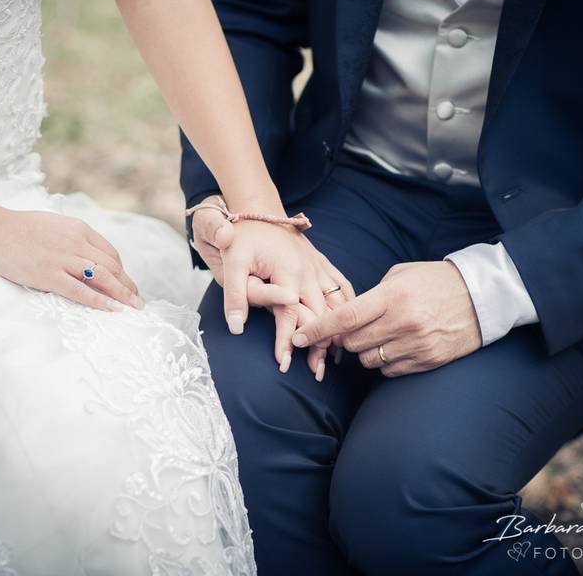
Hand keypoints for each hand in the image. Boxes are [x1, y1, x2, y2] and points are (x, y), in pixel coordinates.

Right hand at [0, 208, 143, 311]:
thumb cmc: (17, 227)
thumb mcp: (53, 224)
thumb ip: (71, 238)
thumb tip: (85, 255)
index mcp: (78, 229)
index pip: (110, 253)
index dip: (122, 271)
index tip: (126, 283)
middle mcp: (76, 243)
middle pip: (112, 266)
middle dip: (128, 285)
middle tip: (138, 301)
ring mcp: (63, 259)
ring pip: (103, 278)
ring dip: (122, 295)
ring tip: (134, 307)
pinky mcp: (48, 275)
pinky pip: (80, 291)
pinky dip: (100, 301)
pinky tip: (112, 310)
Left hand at [191, 195, 354, 374]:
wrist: (257, 207)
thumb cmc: (241, 236)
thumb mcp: (231, 261)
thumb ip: (235, 295)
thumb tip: (236, 327)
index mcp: (288, 271)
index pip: (290, 314)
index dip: (286, 341)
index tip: (283, 365)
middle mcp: (309, 270)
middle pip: (321, 314)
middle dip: (319, 346)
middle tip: (316, 375)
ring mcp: (318, 267)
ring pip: (337, 304)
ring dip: (338, 331)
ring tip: (334, 359)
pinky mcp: (322, 263)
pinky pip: (343, 287)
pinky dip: (349, 309)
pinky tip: (350, 326)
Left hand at [291, 261, 481, 376]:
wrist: (481, 297)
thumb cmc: (435, 281)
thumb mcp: (401, 276)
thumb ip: (371, 295)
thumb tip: (343, 318)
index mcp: (393, 296)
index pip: (345, 318)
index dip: (317, 330)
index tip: (297, 338)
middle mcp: (403, 322)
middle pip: (353, 343)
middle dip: (345, 339)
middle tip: (351, 330)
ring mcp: (416, 344)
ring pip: (369, 360)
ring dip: (366, 351)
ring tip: (380, 335)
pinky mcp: (428, 361)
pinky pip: (389, 371)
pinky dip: (385, 362)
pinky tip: (396, 346)